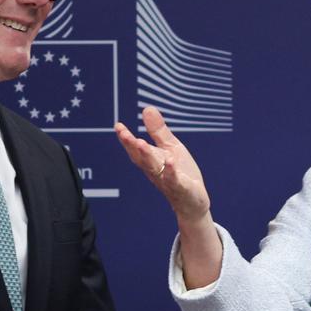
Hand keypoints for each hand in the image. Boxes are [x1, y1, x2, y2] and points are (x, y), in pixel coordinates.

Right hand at [114, 106, 209, 223]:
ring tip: (140, 143)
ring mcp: (167, 181)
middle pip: (141, 158)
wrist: (193, 202)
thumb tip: (147, 108)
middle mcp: (155, 172)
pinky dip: (171, 171)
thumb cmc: (180, 174)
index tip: (118, 126)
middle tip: (123, 133)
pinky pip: (175, 180)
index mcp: (151, 161)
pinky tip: (170, 160)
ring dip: (147, 156)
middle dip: (132, 146)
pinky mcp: (182, 188)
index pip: (136, 150)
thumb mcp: (170, 148)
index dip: (126, 139)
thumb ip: (158, 131)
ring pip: (154, 168)